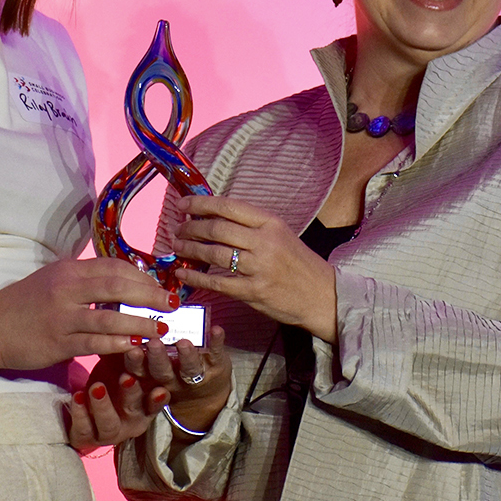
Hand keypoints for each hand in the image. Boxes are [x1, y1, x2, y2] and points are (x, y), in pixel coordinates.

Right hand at [0, 257, 174, 370]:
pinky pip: (94, 341)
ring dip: (140, 322)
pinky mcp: (58, 342)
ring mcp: (62, 316)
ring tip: (161, 328)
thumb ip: (84, 280)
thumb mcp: (54, 280)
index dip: (142, 276)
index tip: (161, 286)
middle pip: (118, 286)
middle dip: (150, 294)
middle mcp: (66, 288)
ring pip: (110, 315)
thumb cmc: (23, 304)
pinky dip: (117, 342)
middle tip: (172, 304)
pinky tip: (134, 346)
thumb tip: (122, 281)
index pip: (114, 267)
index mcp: (68, 270)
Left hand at [65, 355, 167, 454]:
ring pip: (110, 424)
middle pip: (137, 407)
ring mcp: (112, 431)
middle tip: (126, 375)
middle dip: (132, 391)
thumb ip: (131, 351)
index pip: (158, 393)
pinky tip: (77, 396)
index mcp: (148, 401)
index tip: (154, 364)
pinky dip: (80, 413)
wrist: (87, 410)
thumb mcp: (123, 364)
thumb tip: (137, 326)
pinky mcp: (89, 438)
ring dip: (103, 405)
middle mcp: (134, 419)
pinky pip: (85, 429)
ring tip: (96, 387)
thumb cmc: (112, 378)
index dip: (159, 381)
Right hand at [126, 325, 232, 433]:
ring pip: (189, 369)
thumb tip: (133, 322)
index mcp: (152, 377)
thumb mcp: (154, 370)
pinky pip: (216, 355)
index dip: (134, 362)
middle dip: (157, 357)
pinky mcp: (217, 368)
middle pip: (162, 371)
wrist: (206, 398)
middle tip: (153, 343)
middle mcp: (172, 380)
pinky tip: (216, 330)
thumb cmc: (173, 374)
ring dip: (186, 356)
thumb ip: (144, 352)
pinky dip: (216, 342)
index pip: (140, 370)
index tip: (131, 349)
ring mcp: (196, 376)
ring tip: (183, 342)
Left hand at [170, 196, 338, 342]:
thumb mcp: (280, 234)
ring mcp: (258, 268)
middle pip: (217, 229)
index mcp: (271, 223)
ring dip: (190, 250)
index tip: (183, 204)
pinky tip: (183, 275)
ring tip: (178, 248)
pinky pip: (217, 283)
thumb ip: (251, 226)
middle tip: (178, 229)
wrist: (322, 296)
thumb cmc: (298, 264)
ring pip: (214, 254)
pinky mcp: (253, 292)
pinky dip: (196, 278)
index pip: (229, 207)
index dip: (201, 204)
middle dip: (191, 228)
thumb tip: (213, 217)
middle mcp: (264, 242)